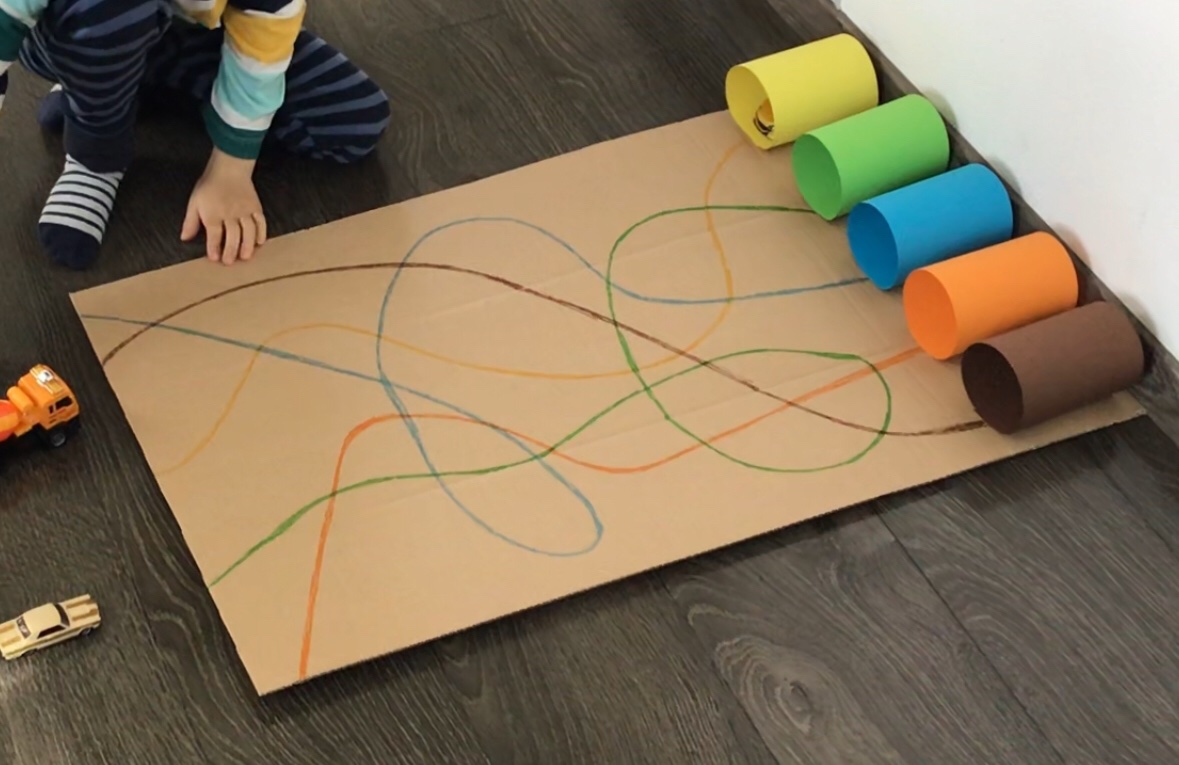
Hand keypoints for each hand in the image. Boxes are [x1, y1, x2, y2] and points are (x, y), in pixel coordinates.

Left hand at [181, 148, 267, 264]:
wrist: (229, 168)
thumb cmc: (210, 186)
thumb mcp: (194, 202)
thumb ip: (190, 222)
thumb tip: (184, 238)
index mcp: (213, 213)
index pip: (214, 234)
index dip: (214, 247)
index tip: (214, 258)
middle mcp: (230, 214)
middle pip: (233, 235)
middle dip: (231, 250)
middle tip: (230, 262)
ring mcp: (245, 211)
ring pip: (248, 231)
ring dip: (247, 245)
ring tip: (246, 256)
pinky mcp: (256, 207)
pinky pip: (261, 222)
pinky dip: (261, 233)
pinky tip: (259, 242)